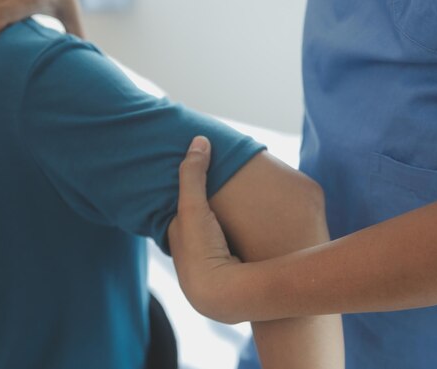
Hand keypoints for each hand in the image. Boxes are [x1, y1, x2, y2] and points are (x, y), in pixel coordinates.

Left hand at [168, 136, 244, 323]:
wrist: (223, 296)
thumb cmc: (202, 251)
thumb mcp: (193, 208)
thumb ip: (193, 175)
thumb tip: (199, 140)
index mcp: (178, 237)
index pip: (180, 211)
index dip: (190, 193)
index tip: (201, 175)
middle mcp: (191, 254)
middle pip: (200, 225)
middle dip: (209, 210)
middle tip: (226, 189)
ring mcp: (212, 266)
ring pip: (218, 238)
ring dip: (227, 226)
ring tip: (247, 206)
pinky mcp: (233, 274)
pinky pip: (236, 250)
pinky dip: (242, 239)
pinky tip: (257, 231)